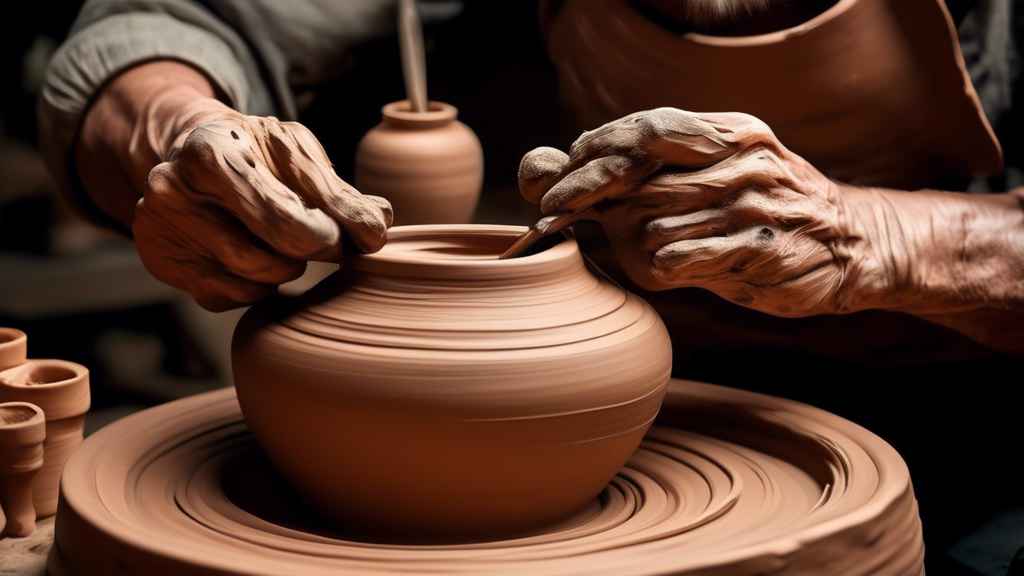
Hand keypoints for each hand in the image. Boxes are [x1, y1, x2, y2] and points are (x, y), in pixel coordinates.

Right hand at [132, 99, 391, 310]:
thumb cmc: (256, 152)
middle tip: (328, 240)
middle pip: (272, 257)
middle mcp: (174, 191)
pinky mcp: (164, 264)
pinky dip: (258, 283)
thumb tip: (378, 224)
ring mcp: (163, 231)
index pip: (284, 219)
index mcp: (211, 152)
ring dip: (288, 268)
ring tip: (285, 241)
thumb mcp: (297, 153)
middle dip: (314, 251)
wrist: (196, 154)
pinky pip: (233, 296)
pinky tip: (256, 253)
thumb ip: (339, 192)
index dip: (328, 235)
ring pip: (256, 281)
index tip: (350, 235)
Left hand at [519, 108, 879, 316]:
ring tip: (653, 247)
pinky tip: (676, 266)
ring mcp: (752, 206)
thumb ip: (653, 167)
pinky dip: (664, 266)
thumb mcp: (720, 168)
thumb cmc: (764, 209)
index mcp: (727, 133)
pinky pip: (682, 260)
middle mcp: (740, 161)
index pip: (642, 131)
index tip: (557, 183)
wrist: (852, 243)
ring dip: (636, 242)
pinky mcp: (759, 252)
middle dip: (594, 198)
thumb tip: (552, 168)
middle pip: (638, 177)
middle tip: (563, 211)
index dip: (592, 157)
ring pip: (654, 224)